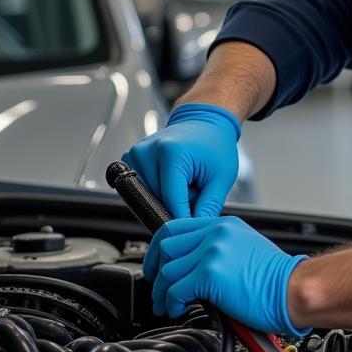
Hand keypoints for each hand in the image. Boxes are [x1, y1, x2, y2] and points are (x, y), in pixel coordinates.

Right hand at [122, 102, 240, 218]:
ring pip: (147, 198)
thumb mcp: (221, 177)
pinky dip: (157, 190)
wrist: (205, 121)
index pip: (171, 202)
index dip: (184, 218)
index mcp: (170, 153)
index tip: (193, 225)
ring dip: (166, 198)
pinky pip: (140, 189)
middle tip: (195, 190)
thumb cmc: (214, 145)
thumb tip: (193, 230)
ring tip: (184, 182)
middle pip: (157, 201)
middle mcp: (147, 152)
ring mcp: (135, 155)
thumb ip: (208, 207)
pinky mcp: (130, 159)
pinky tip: (172, 179)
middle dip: (177, 205)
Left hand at [143, 215, 308, 334]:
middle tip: (158, 288)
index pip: (177, 227)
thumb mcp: (246, 248)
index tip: (157, 264)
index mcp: (224, 225)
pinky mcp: (210, 274)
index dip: (160, 247)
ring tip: (168, 305)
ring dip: (162, 292)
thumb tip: (195, 264)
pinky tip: (179, 309)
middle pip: (166, 245)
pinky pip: (176, 290)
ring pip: (168, 270)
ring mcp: (212, 252)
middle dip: (156, 270)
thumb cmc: (276, 277)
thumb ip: (219, 248)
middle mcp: (216, 233)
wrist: (293, 288)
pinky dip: (172, 303)